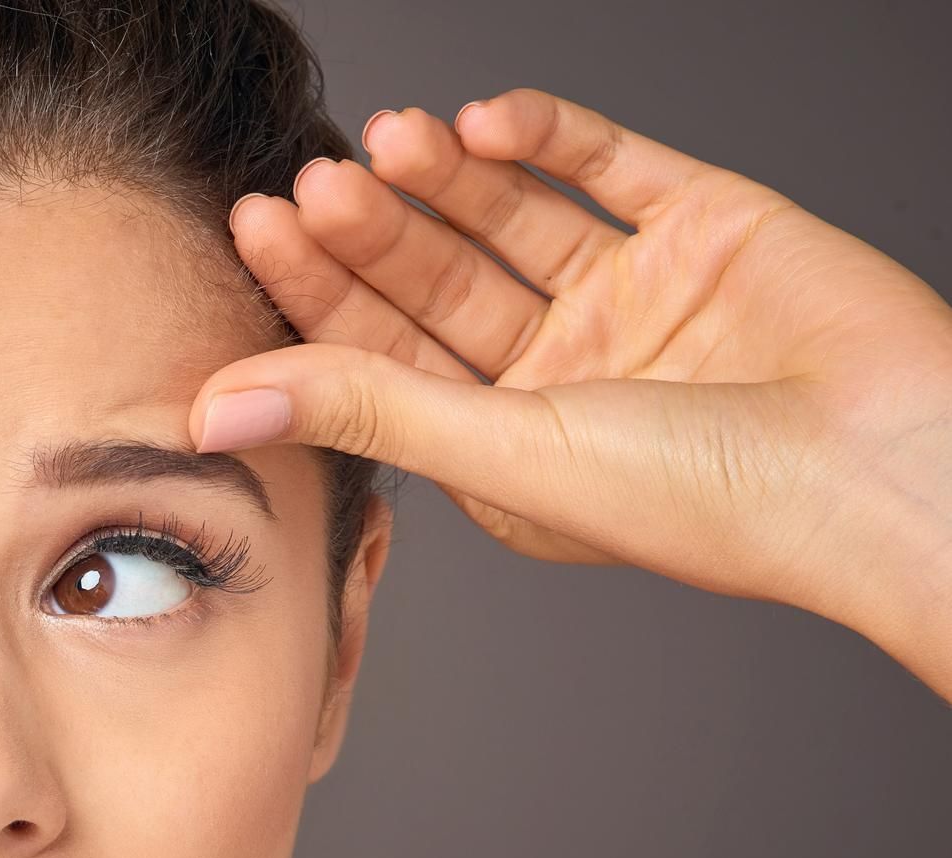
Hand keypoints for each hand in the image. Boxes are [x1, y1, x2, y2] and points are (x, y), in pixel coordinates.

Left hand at [190, 86, 951, 652]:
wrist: (887, 461)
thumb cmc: (708, 498)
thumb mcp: (507, 452)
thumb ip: (363, 411)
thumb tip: (214, 404)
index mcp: (504, 446)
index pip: (382, 356)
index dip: (316, 291)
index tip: (254, 224)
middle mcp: (559, 372)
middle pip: (434, 282)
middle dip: (370, 229)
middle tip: (311, 178)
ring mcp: (632, 298)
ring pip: (508, 216)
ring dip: (443, 175)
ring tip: (387, 139)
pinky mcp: (704, 225)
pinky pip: (604, 162)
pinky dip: (541, 133)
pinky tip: (480, 120)